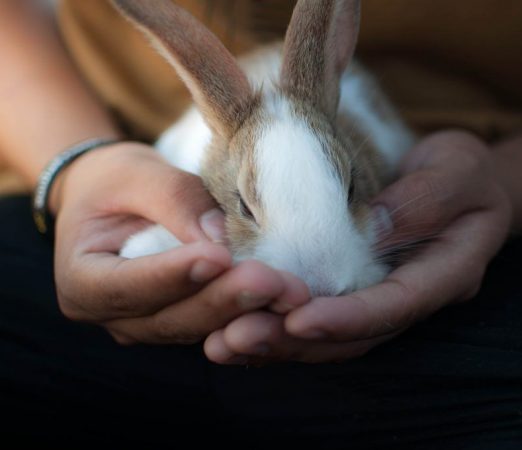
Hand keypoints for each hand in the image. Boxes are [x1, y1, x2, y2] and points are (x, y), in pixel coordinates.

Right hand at [53, 142, 309, 344]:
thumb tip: (220, 238)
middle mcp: (112, 316)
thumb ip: (173, 200)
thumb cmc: (116, 181)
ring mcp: (148, 324)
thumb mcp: (135, 174)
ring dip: (246, 311)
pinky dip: (249, 314)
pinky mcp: (180, 320)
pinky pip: (215, 324)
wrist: (114, 198)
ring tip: (290, 293)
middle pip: (170, 317)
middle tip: (273, 281)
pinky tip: (284, 301)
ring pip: (199, 328)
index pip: (127, 286)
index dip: (174, 275)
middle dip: (225, 300)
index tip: (218, 258)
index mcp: (82, 280)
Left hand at [204, 130, 511, 363]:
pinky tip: (231, 325)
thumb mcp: (460, 172)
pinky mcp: (354, 288)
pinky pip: (316, 313)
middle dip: (294, 341)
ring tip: (221, 342)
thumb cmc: (465, 173)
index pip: (395, 306)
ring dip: (276, 341)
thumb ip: (424, 200)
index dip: (348, 318)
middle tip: (235, 339)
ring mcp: (379, 296)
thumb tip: (368, 227)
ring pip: (329, 335)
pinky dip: (276, 323)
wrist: (460, 182)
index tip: (298, 321)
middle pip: (353, 335)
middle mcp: (408, 298)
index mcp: (445, 275)